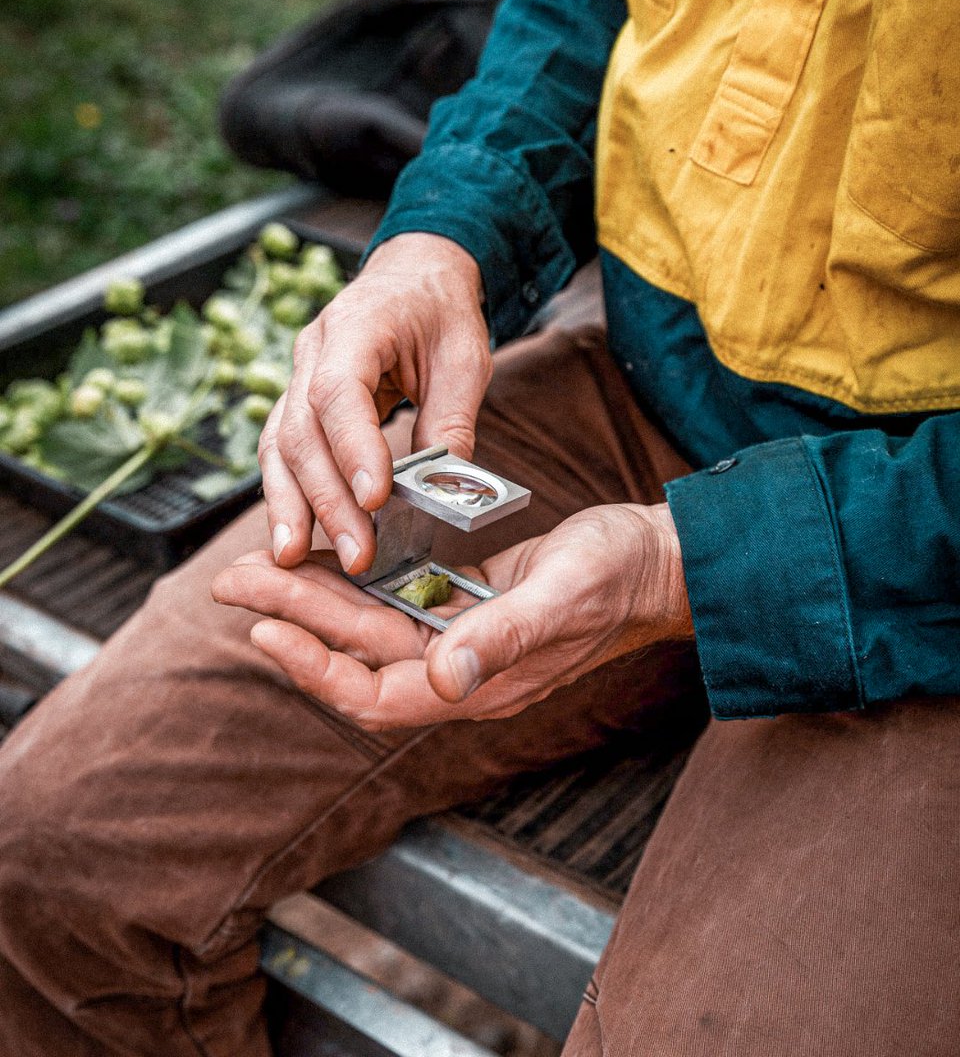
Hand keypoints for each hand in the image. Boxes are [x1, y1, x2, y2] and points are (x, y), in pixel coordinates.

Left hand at [210, 501, 693, 729]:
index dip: (316, 670)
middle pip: (357, 653)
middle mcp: (460, 669)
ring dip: (313, 597)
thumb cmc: (618, 579)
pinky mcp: (467, 604)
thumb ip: (505, 639)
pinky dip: (357, 577)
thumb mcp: (563, 599)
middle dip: (291, 618)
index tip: (264, 631)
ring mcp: (462, 638)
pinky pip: (397, 597)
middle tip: (231, 582)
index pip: (376, 694)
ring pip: (369, 624)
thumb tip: (445, 680)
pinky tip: (329, 552)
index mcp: (479, 684)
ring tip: (258, 566)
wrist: (656, 562)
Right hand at [259, 232, 491, 573]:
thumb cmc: (441, 311)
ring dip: (290, 505)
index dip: (353, 447)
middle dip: (327, 498)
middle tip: (356, 554)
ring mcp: (296, 374)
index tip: (376, 499)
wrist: (414, 273)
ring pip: (279, 445)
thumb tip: (443, 492)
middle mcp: (312, 349)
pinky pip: (282, 451)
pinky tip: (295, 536)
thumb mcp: (464, 359)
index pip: (339, 390)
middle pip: (303, 429)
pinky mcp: (298, 402)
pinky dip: (288, 494)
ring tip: (296, 557)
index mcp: (357, 324)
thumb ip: (451, 422)